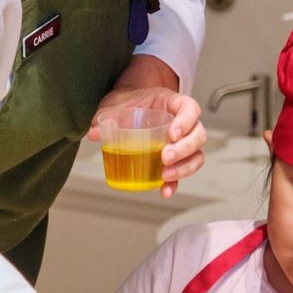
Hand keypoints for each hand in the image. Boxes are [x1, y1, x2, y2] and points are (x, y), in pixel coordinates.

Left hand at [88, 86, 205, 197]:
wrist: (129, 106)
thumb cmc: (129, 102)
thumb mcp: (117, 103)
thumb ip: (107, 115)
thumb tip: (94, 132)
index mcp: (173, 104)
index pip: (190, 109)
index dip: (186, 122)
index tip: (171, 134)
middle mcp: (183, 123)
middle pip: (198, 135)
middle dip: (184, 150)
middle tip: (164, 157)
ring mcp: (182, 142)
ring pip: (196, 155)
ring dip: (184, 168)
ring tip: (165, 176)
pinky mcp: (175, 159)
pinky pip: (183, 171)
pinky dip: (175, 183)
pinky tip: (165, 191)